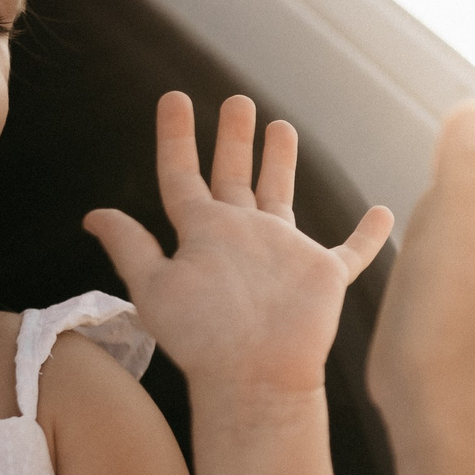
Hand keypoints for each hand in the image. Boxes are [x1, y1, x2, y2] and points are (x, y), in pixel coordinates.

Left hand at [86, 92, 393, 400]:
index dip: (176, 137)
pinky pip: (352, 250)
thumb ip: (130, 246)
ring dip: (280, 162)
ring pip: (281, 195)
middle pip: (234, 174)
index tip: (174, 98)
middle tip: (237, 100)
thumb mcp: (155, 286)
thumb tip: (92, 215)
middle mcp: (242, 235)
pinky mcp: (322, 274)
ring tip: (281, 126)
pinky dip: (369, 234)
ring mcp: (283, 253)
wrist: (255, 376)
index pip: (182, 175)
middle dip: (234, 137)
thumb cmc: (203, 337)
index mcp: (203, 232)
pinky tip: (382, 212)